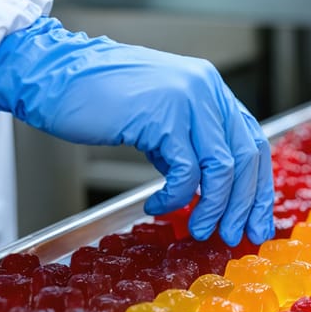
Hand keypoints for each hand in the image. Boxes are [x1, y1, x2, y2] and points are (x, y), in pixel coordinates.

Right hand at [0, 17, 274, 245]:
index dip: (258, 186)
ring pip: (222, 168)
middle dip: (244, 204)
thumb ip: (188, 146)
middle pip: (246, 157)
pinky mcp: (162, 117)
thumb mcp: (160, 119)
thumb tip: (211, 191)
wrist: (52, 77)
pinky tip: (158, 205)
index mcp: (211, 88)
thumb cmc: (100, 99)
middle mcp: (206, 89)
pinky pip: (186, 172)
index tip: (256, 219)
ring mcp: (187, 99)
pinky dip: (176, 197)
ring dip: (213, 207)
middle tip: (233, 234)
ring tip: (199, 228)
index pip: (253, 141)